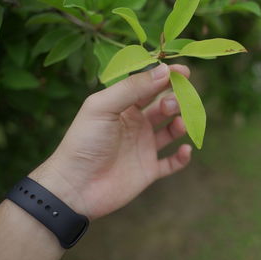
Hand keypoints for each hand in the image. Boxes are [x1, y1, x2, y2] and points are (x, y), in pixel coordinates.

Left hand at [29, 63, 191, 219]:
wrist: (75, 187)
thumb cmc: (84, 142)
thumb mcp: (103, 107)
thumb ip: (133, 88)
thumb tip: (165, 70)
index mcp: (123, 107)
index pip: (149, 86)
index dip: (166, 77)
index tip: (184, 72)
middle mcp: (136, 124)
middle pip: (163, 106)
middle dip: (174, 100)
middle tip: (173, 104)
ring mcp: (143, 147)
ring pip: (171, 131)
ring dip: (180, 124)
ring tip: (179, 124)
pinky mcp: (149, 170)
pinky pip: (172, 162)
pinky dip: (182, 157)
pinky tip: (185, 150)